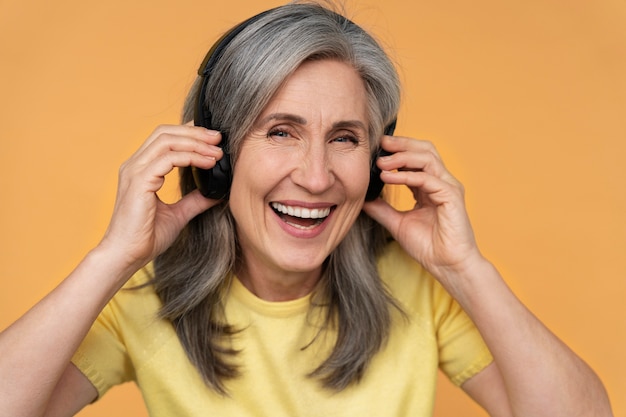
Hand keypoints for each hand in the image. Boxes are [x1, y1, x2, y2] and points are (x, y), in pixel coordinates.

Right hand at [99, 124, 223, 270]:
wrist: (127, 255)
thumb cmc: (146, 237)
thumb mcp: (178, 214)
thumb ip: (195, 201)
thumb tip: (215, 192)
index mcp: (140, 169)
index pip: (163, 138)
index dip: (188, 132)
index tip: (213, 139)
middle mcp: (134, 166)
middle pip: (165, 133)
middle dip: (195, 132)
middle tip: (219, 138)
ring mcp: (135, 172)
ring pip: (167, 141)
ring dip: (196, 143)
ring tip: (217, 152)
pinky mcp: (139, 182)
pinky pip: (168, 159)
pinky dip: (191, 157)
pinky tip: (208, 163)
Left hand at [363, 135, 482, 284]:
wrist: (447, 266)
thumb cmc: (428, 247)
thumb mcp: (397, 223)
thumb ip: (381, 209)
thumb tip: (362, 199)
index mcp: (429, 187)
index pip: (415, 158)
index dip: (397, 150)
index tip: (377, 148)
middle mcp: (441, 183)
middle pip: (424, 150)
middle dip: (402, 144)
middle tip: (381, 143)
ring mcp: (448, 187)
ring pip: (427, 158)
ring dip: (402, 157)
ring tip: (381, 162)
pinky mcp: (451, 196)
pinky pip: (427, 178)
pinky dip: (406, 175)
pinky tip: (389, 178)